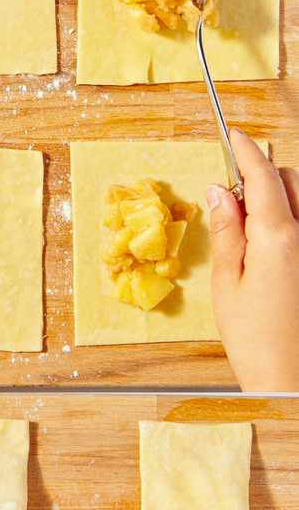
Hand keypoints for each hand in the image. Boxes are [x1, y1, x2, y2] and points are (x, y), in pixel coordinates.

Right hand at [209, 127, 298, 391]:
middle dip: (261, 179)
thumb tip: (220, 192)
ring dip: (276, 202)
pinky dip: (286, 225)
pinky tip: (269, 252)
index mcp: (279, 236)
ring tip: (249, 235)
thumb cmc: (256, 338)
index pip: (264, 176)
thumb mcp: (228, 282)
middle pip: (291, 181)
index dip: (246, 151)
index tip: (234, 134)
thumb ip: (227, 231)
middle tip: (230, 203)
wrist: (290, 375)